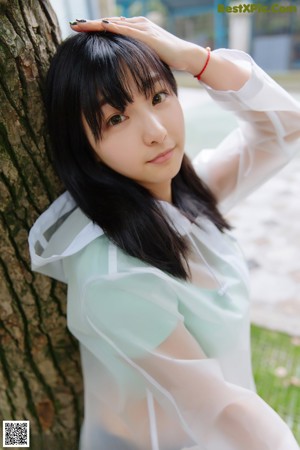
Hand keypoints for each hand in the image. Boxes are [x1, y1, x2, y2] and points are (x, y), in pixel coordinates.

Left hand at [70, 16, 204, 75]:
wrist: (186, 56)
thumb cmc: (168, 60)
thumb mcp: (147, 58)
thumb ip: (136, 59)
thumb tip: (125, 70)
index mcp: (136, 30)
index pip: (112, 27)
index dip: (96, 28)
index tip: (80, 31)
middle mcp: (137, 25)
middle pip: (109, 23)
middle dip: (90, 24)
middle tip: (73, 24)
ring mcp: (142, 27)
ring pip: (114, 24)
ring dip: (96, 24)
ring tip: (79, 25)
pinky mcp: (147, 34)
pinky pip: (126, 29)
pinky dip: (112, 27)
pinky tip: (101, 26)